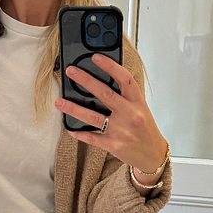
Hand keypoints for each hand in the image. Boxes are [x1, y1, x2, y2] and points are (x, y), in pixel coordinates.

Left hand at [54, 54, 167, 175]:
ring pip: (93, 116)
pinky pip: (92, 138)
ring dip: (74, 108)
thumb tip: (102, 82)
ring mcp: (121, 130)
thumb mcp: (141, 109)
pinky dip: (80, 133)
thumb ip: (125, 97)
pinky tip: (70, 128)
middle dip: (86, 80)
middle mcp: (129, 114)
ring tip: (59, 102)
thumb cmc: (145, 130)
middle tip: (71, 72)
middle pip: (105, 94)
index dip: (110, 66)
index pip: (125, 79)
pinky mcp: (114, 145)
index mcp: (137, 102)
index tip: (96, 57)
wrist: (153, 154)